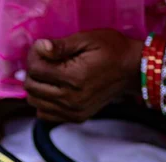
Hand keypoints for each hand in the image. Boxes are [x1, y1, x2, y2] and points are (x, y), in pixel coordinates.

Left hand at [24, 29, 143, 122]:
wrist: (133, 70)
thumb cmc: (111, 50)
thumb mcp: (88, 39)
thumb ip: (61, 46)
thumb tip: (40, 48)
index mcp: (74, 78)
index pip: (36, 70)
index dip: (34, 56)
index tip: (42, 49)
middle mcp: (71, 99)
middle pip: (32, 87)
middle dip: (33, 72)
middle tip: (45, 61)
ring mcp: (72, 111)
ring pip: (35, 102)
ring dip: (36, 88)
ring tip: (49, 76)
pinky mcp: (75, 118)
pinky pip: (44, 114)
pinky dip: (43, 103)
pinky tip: (53, 90)